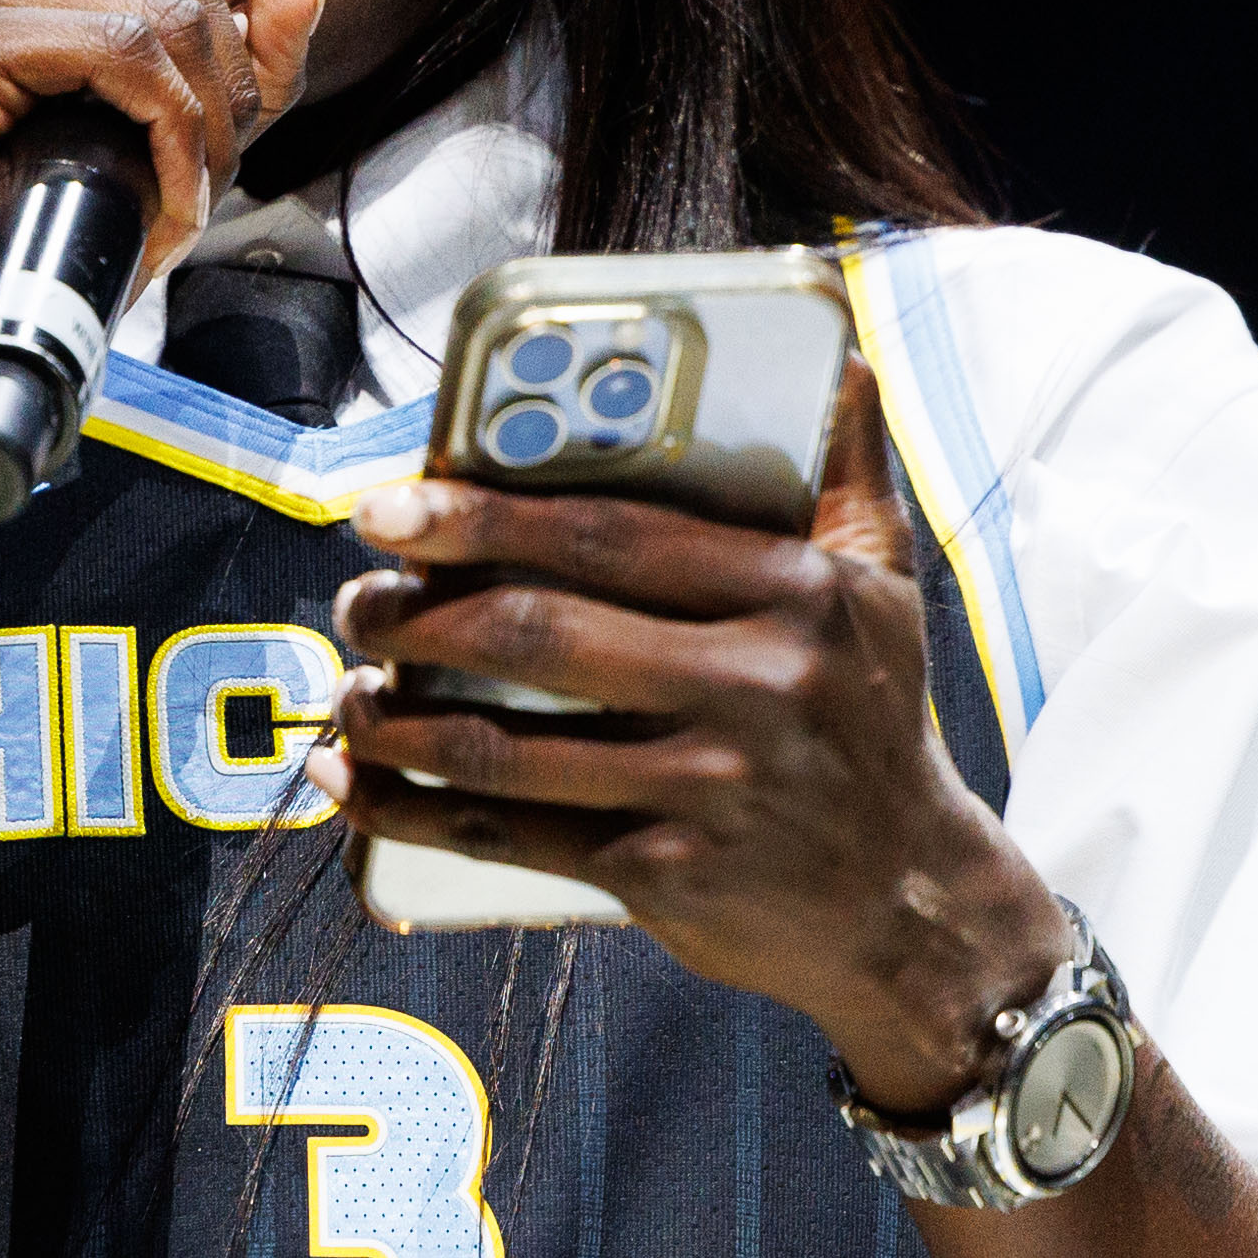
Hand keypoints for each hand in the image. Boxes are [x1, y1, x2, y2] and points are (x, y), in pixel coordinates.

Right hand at [0, 0, 332, 413]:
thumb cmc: (38, 242)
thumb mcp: (163, 130)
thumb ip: (240, 49)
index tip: (224, 73)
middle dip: (228, 74)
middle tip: (205, 169)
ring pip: (158, 7)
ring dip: (205, 119)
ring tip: (181, 196)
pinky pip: (121, 52)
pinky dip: (171, 134)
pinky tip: (162, 203)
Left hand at [322, 360, 1070, 1117]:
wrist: (908, 904)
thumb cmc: (873, 726)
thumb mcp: (886, 588)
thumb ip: (847, 468)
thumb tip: (840, 353)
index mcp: (793, 592)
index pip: (607, 535)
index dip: (481, 516)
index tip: (390, 505)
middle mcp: (753, 686)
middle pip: (539, 634)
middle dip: (418, 614)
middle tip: (359, 598)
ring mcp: (706, 788)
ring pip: (507, 748)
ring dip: (396, 720)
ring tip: (349, 692)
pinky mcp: (664, 878)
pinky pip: (507, 837)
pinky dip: (411, 812)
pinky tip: (352, 785)